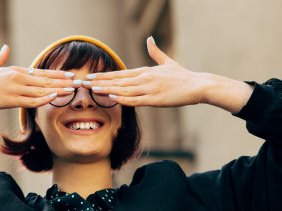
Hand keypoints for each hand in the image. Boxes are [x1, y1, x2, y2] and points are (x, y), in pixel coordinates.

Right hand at [0, 45, 76, 109]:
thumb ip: (0, 58)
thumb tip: (4, 47)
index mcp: (15, 70)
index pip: (41, 72)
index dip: (57, 74)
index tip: (70, 75)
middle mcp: (18, 77)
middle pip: (46, 80)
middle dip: (64, 81)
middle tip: (79, 82)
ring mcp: (15, 89)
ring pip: (42, 90)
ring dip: (58, 90)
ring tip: (73, 91)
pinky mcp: (10, 100)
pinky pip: (31, 101)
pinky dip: (44, 99)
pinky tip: (54, 98)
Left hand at [88, 37, 252, 112]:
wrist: (198, 85)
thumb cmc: (183, 76)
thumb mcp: (167, 62)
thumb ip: (156, 52)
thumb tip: (149, 39)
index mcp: (145, 71)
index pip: (120, 73)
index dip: (104, 75)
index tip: (90, 76)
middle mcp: (145, 78)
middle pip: (117, 80)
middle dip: (99, 81)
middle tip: (83, 82)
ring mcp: (149, 88)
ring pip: (123, 89)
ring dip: (107, 89)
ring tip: (92, 90)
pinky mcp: (155, 99)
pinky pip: (136, 100)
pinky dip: (124, 99)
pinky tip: (113, 98)